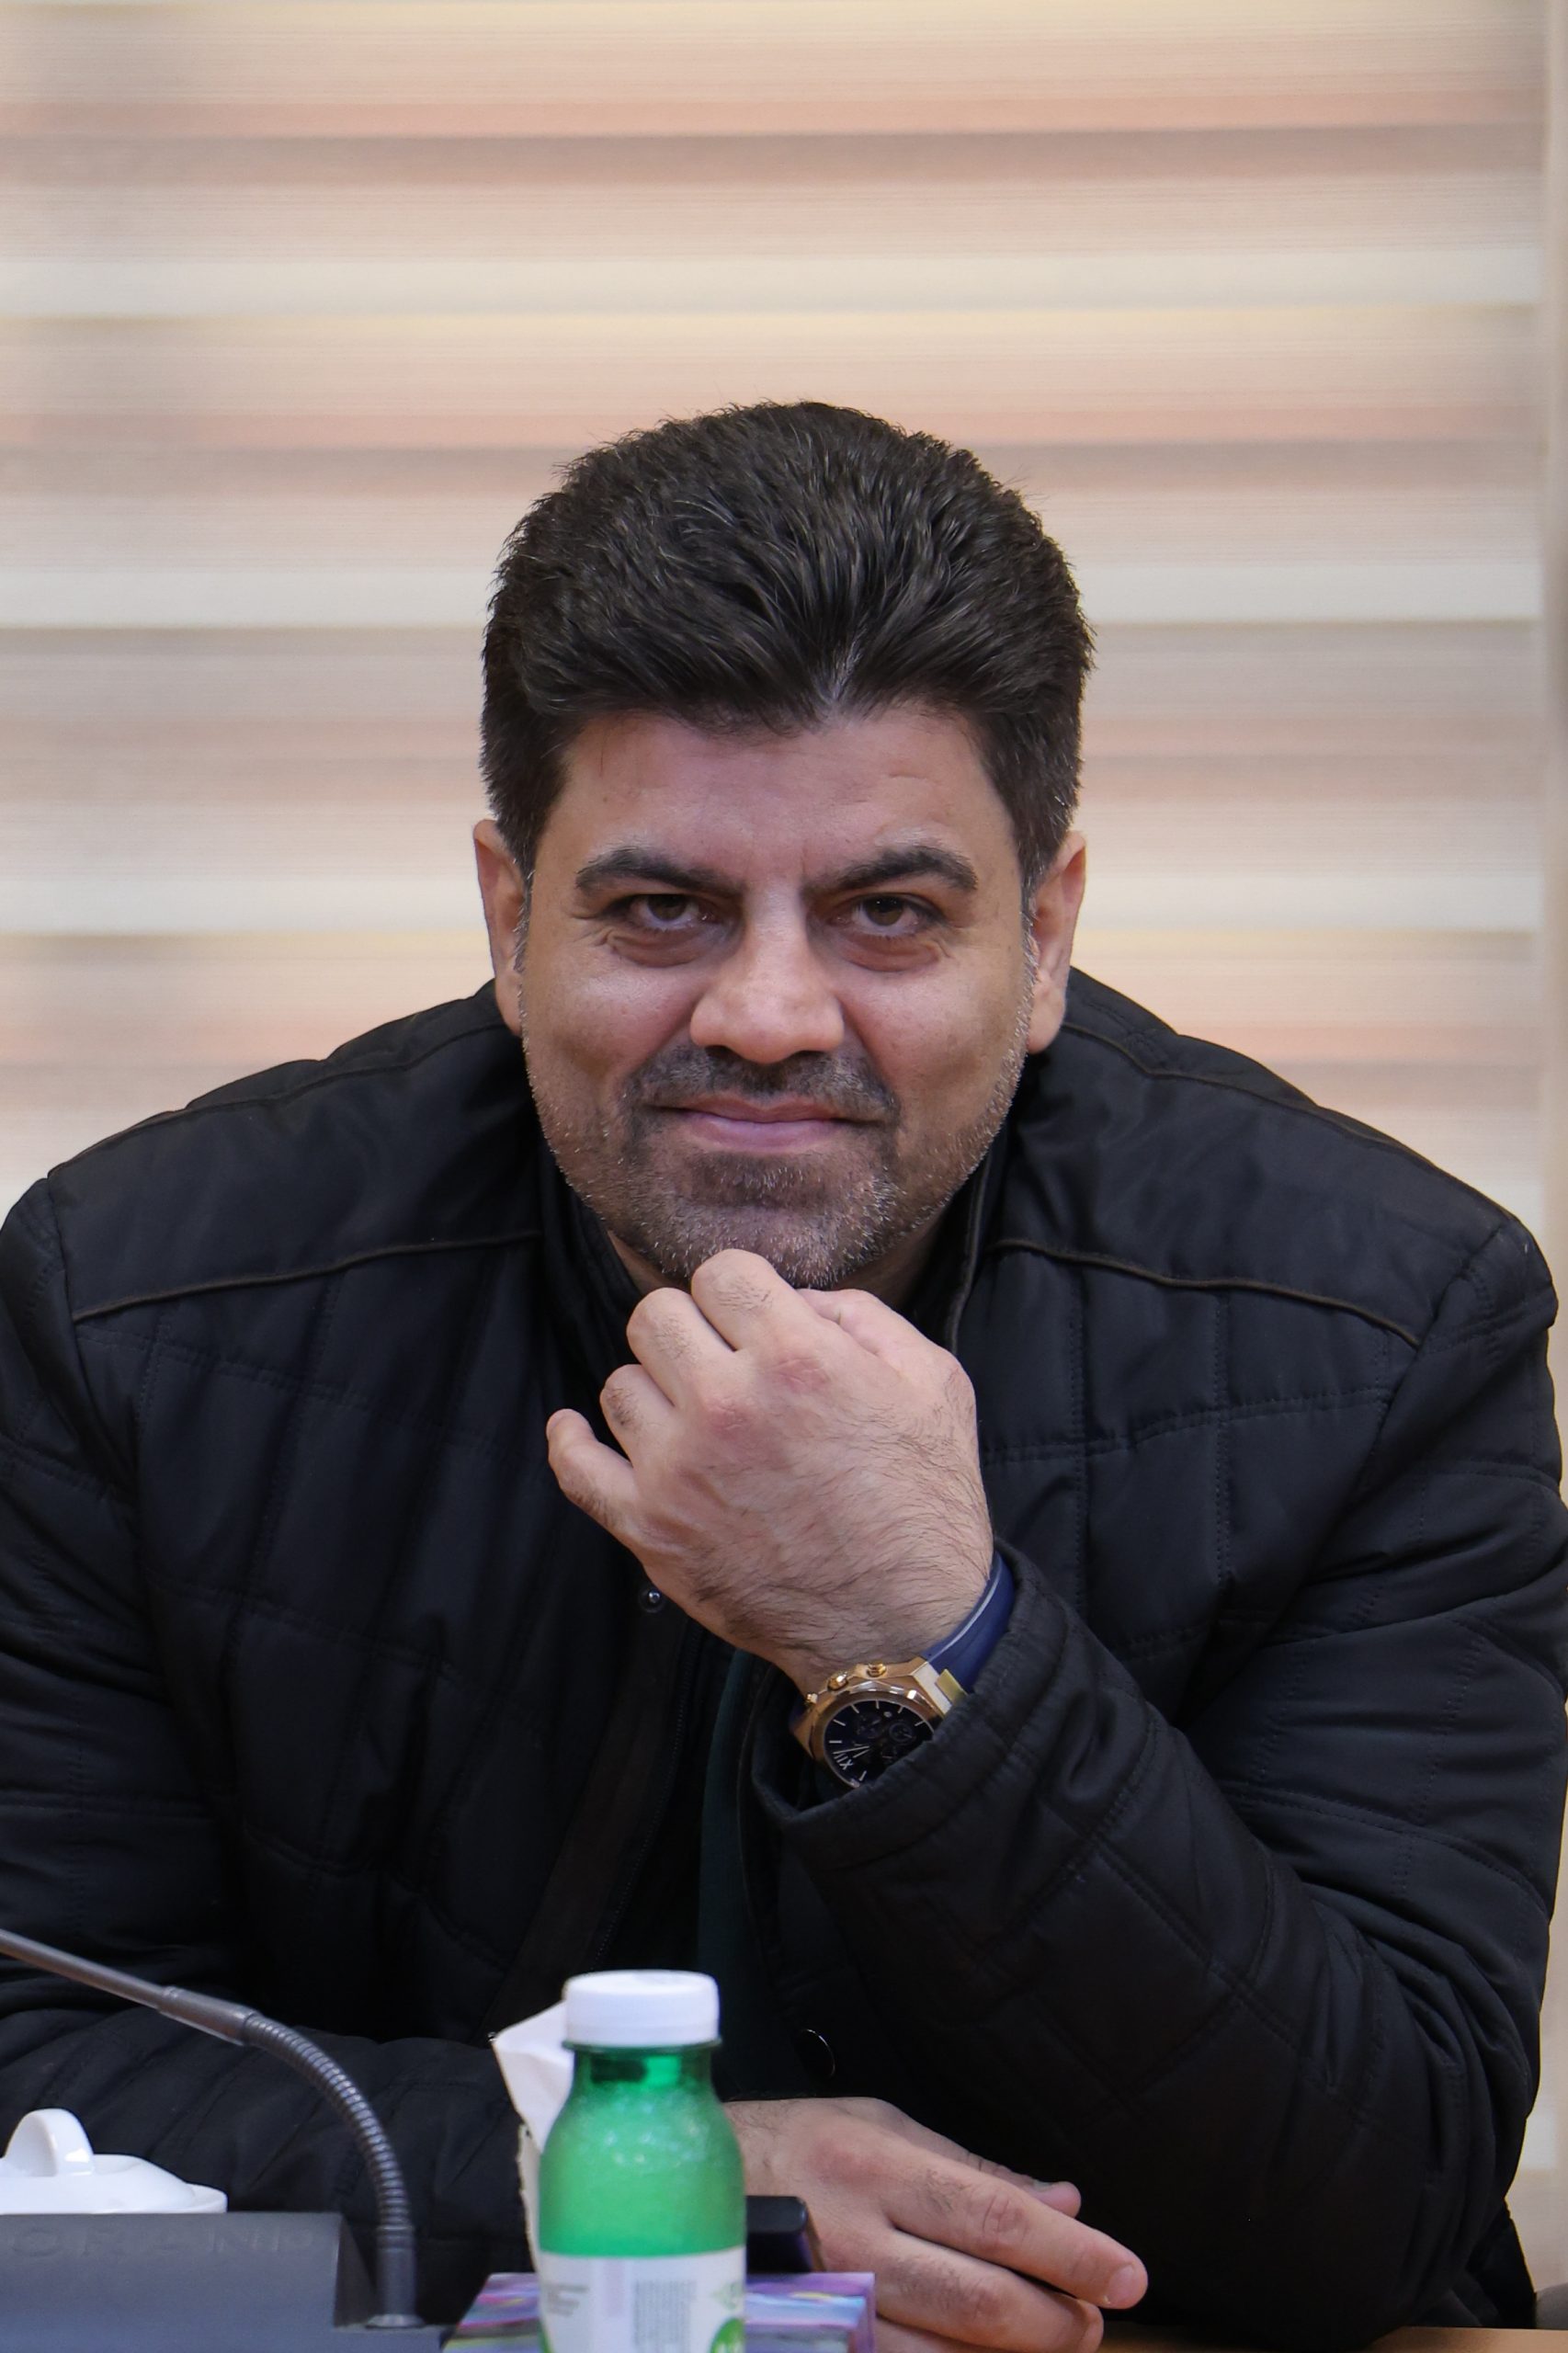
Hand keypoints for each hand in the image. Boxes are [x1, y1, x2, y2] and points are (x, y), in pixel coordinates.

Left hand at [545, 1249, 992, 1689]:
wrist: (904, 1623)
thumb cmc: (925, 1503)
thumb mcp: (933, 1382)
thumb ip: (860, 1316)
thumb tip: (794, 1298)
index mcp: (795, 1357)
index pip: (719, 1273)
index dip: (739, 1291)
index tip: (750, 1317)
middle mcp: (726, 1403)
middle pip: (655, 1316)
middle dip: (690, 1328)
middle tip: (720, 1362)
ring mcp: (679, 1468)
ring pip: (620, 1384)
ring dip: (655, 1390)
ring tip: (695, 1418)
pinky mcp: (650, 1529)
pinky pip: (576, 1468)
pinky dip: (571, 1442)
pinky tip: (577, 1428)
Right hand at [727, 2097, 1144, 2352]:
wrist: (682, 2189)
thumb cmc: (797, 2147)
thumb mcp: (881, 2125)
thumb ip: (974, 2172)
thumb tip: (1065, 2203)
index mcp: (875, 2163)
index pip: (998, 2218)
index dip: (1074, 2253)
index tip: (1129, 2275)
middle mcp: (852, 2235)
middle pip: (981, 2302)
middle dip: (1057, 2321)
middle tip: (1092, 2320)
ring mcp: (827, 2301)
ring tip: (1049, 2340)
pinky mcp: (810, 2345)